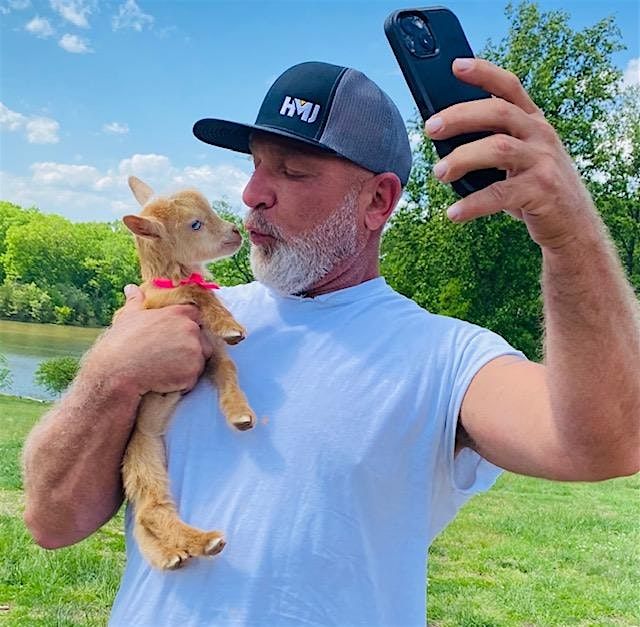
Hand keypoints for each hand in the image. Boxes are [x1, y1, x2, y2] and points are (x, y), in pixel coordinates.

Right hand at [84, 285, 213, 395]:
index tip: (177, 336)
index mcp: (179, 313)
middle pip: (203, 340)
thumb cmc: (122, 341)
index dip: (189, 326)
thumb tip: (131, 288)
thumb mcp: (129, 317)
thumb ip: (136, 301)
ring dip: (189, 366)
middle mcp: (191, 329)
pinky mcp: (192, 372)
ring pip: (200, 360)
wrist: (117, 369)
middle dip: (191, 348)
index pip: (196, 316)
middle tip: (169, 356)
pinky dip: (183, 382)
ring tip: (166, 368)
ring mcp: (194, 351)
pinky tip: (165, 379)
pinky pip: (193, 378)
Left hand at [425, 58, 597, 249]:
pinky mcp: (541, 191)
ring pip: (498, 148)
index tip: (456, 66)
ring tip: (439, 172)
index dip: (484, 73)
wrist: (572, 223)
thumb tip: (444, 138)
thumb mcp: (519, 157)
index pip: (509, 87)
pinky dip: (473, 204)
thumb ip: (492, 143)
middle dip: (461, 116)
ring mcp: (543, 161)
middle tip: (431, 128)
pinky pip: (500, 194)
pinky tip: (453, 213)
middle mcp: (540, 135)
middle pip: (498, 112)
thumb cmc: (534, 187)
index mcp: (533, 122)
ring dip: (463, 158)